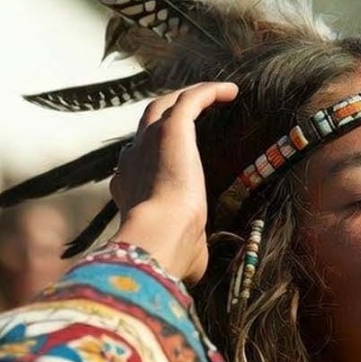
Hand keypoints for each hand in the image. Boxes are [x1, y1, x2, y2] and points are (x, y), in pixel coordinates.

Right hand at [111, 81, 238, 283]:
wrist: (159, 237)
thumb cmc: (169, 254)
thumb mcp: (179, 254)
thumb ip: (187, 252)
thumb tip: (197, 269)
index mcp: (129, 187)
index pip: (138, 161)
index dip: (153, 156)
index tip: (173, 159)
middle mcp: (134, 158)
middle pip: (148, 124)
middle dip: (167, 115)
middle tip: (191, 112)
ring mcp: (150, 141)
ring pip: (165, 104)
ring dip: (188, 96)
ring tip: (214, 94)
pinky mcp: (172, 128)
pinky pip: (191, 99)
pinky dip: (209, 92)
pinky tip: (231, 92)